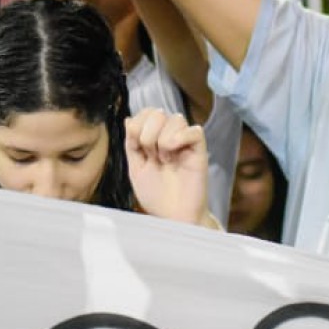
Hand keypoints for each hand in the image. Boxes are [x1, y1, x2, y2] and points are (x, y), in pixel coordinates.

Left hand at [125, 107, 208, 225]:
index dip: (137, 126)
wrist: (173, 215)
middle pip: (157, 113)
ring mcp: (186, 141)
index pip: (145, 113)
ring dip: (163, 141)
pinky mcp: (200, 148)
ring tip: (166, 160)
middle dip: (148, 135)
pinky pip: (193, 130)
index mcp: (154, 137)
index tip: (139, 150)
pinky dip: (180, 139)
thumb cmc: (156, 195)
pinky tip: (175, 156)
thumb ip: (131, 143)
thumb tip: (128, 119)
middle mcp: (171, 135)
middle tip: (153, 157)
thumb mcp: (135, 168)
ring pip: (175, 119)